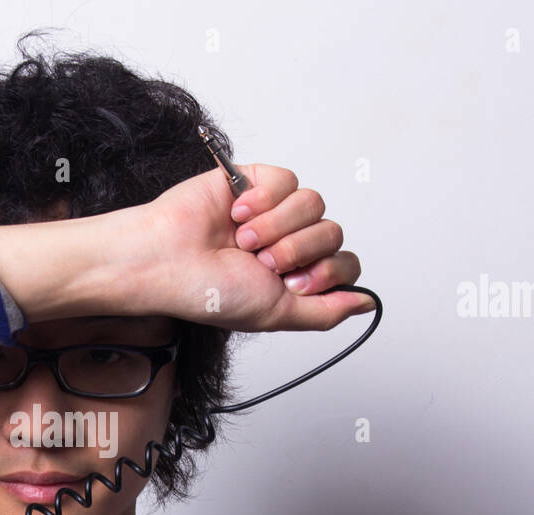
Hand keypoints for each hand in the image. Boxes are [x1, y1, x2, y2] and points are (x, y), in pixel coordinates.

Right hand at [141, 163, 372, 331]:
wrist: (166, 260)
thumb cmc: (207, 292)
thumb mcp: (276, 314)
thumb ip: (326, 312)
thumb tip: (367, 304)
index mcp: (295, 275)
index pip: (344, 264)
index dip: (326, 272)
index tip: (292, 284)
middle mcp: (288, 242)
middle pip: (333, 232)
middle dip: (297, 250)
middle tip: (261, 262)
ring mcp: (274, 211)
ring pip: (314, 204)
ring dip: (277, 226)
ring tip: (244, 239)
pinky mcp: (256, 181)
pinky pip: (288, 180)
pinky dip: (263, 199)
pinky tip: (238, 214)